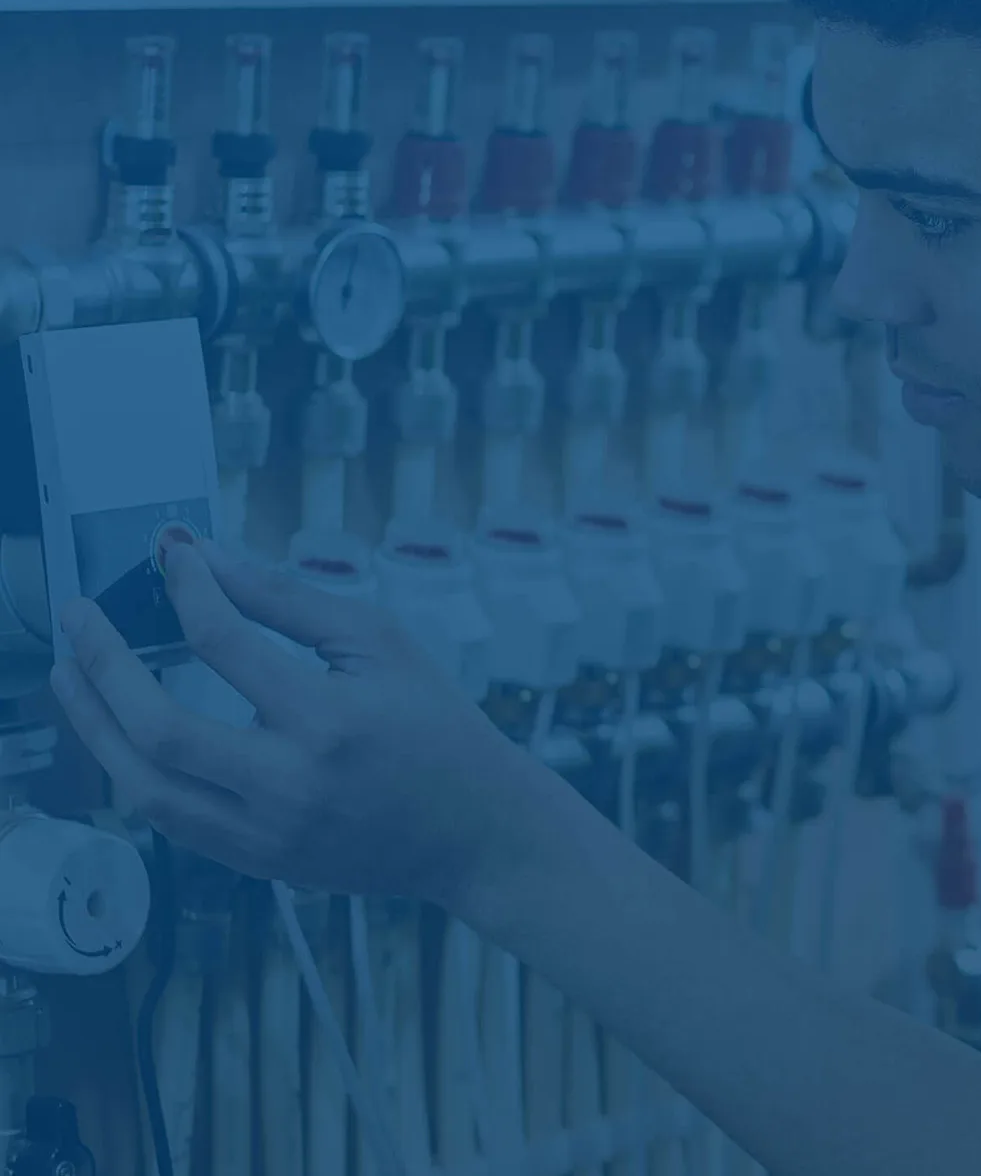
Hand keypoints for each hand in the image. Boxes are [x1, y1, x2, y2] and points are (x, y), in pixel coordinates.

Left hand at [47, 539, 550, 908]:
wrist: (474, 829)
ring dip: (94, 726)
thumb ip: (289, 601)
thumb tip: (206, 559)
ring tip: (70, 674)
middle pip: (158, 729)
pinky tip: (119, 729)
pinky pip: (168, 819)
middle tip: (78, 616)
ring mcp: (266, 833)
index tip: (170, 554)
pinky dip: (133, 768)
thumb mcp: (382, 643)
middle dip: (104, 665)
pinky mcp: (256, 861)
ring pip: (143, 787)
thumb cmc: (437, 723)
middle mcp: (288, 784)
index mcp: (329, 721)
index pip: (226, 644)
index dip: (188, 589)